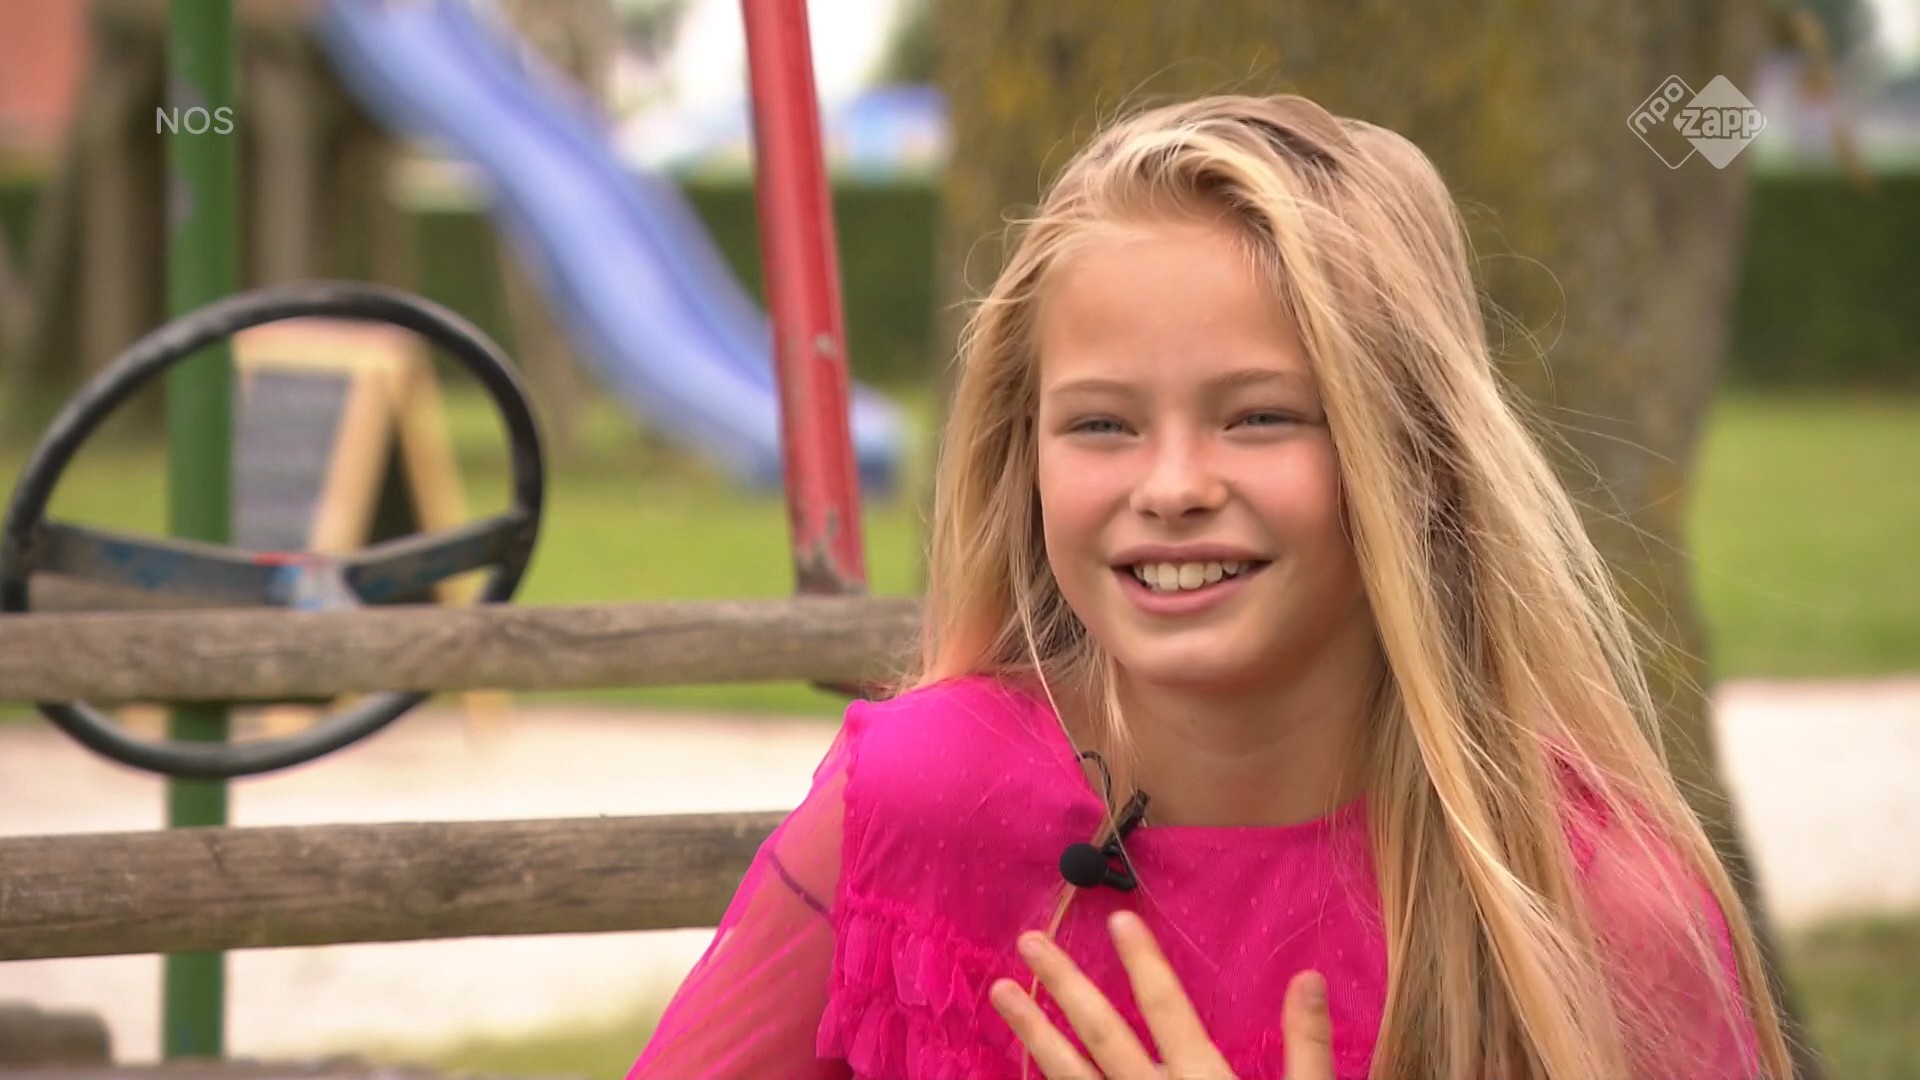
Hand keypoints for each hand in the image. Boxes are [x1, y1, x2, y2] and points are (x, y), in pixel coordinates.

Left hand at [988, 910, 1335, 1078]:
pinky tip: (1022, 1070)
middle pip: (1104, 1036)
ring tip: (1000, 993)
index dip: (1144, 963)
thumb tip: (1307, 975)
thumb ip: (1307, 1047)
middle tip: (1028, 942)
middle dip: (1064, 987)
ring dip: (1034, 1034)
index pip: (1170, 1011)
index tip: (1117, 919)